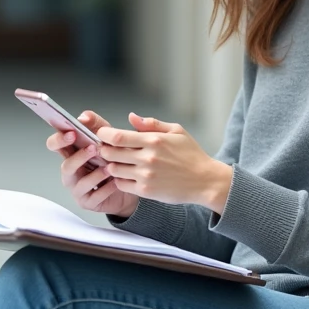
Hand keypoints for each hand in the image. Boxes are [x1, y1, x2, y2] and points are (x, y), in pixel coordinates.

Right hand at [46, 110, 139, 218]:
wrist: (129, 185)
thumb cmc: (115, 161)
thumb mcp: (108, 138)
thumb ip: (97, 125)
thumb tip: (83, 116)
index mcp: (72, 153)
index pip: (55, 145)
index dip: (59, 139)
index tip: (71, 133)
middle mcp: (71, 171)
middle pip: (65, 166)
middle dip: (78, 157)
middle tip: (93, 148)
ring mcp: (77, 188)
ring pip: (79, 182)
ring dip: (95, 174)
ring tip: (109, 167)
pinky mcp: (88, 201)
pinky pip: (94, 195)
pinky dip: (106, 188)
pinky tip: (116, 182)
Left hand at [97, 113, 233, 211]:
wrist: (205, 181)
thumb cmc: (191, 155)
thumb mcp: (176, 131)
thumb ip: (151, 124)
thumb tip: (131, 118)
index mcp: (154, 140)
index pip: (117, 137)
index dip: (104, 134)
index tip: (102, 134)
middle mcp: (148, 158)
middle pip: (110, 153)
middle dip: (104, 150)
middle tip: (106, 148)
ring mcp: (146, 176)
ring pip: (113, 169)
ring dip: (111, 165)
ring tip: (118, 162)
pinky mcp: (146, 191)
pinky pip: (121, 184)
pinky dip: (119, 179)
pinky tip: (126, 175)